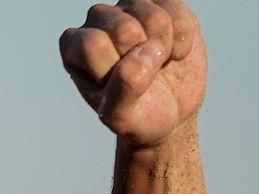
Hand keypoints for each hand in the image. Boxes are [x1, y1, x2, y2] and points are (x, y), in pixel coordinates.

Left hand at [60, 1, 204, 147]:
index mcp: (75, 47)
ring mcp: (131, 7)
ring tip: (157, 63)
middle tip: (141, 74)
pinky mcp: (163, 2)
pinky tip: (173, 53)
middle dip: (139, 60)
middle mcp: (99, 20)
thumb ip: (123, 90)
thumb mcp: (121, 117)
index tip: (116, 86)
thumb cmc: (137, 114)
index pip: (92, 45)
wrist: (170, 112)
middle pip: (123, 29)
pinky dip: (182, 41)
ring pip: (154, 18)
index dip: (113, 70)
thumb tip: (146, 53)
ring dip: (163, 50)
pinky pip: (178, 14)